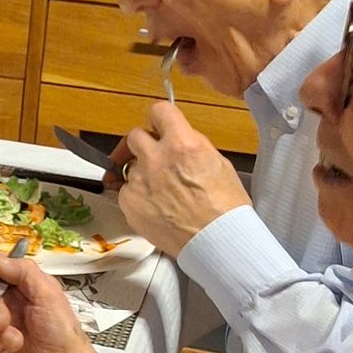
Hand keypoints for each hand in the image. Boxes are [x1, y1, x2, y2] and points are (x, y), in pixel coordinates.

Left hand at [114, 103, 249, 256]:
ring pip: (131, 167)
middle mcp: (156, 158)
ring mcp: (139, 180)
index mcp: (182, 144)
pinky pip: (127, 190)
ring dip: (143, 174)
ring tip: (163, 194)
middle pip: (135, 136)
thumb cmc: (225, 206)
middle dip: (145, 144)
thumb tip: (178, 138)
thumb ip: (192, 145)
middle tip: (155, 158)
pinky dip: (137, 197)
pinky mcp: (129, 201)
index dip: (160, 119)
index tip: (160, 126)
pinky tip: (156, 208)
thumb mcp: (218, 163)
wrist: (216, 241)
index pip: (159, 111)